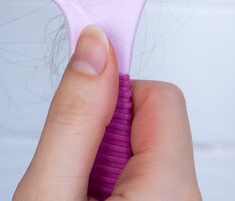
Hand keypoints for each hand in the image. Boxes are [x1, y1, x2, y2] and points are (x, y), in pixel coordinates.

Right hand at [13, 25, 201, 200]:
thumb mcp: (49, 191)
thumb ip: (73, 118)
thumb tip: (94, 48)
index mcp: (170, 187)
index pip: (159, 93)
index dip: (110, 87)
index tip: (80, 74)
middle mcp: (184, 197)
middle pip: (147, 119)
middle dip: (100, 131)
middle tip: (67, 165)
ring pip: (137, 148)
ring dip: (98, 158)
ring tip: (71, 191)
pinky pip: (137, 174)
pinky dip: (106, 178)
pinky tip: (82, 198)